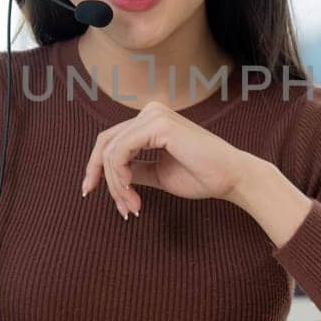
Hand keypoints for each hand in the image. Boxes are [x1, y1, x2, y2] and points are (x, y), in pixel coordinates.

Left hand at [80, 100, 255, 217]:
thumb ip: (135, 169)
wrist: (231, 178)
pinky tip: (133, 195)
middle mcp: (150, 112)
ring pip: (111, 151)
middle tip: (120, 209)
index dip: (95, 166)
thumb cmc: (201, 176)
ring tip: (132, 208)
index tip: (88, 191)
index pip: (110, 139)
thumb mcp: (158, 173)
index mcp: (150, 120)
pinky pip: (121, 153)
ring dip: (116, 186)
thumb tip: (110, 175)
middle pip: (105, 144)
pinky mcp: (158, 126)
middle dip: (103, 178)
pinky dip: (120, 178)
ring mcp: (154, 115)